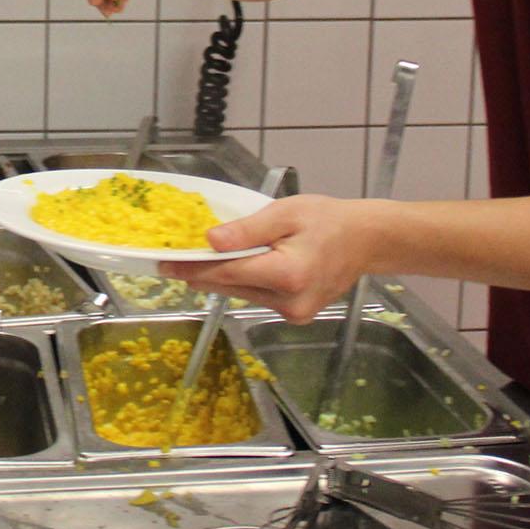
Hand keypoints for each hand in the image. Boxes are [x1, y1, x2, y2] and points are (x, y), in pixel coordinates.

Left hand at [162, 196, 369, 322]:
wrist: (365, 240)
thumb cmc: (328, 220)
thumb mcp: (285, 213)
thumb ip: (247, 231)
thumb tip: (210, 241)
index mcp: (287, 274)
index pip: (226, 273)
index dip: (193, 267)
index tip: (164, 264)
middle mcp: (289, 301)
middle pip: (230, 286)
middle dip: (202, 272)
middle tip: (172, 260)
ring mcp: (293, 313)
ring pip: (241, 293)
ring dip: (222, 277)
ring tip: (201, 259)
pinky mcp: (295, 315)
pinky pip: (257, 296)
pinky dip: (244, 281)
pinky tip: (236, 266)